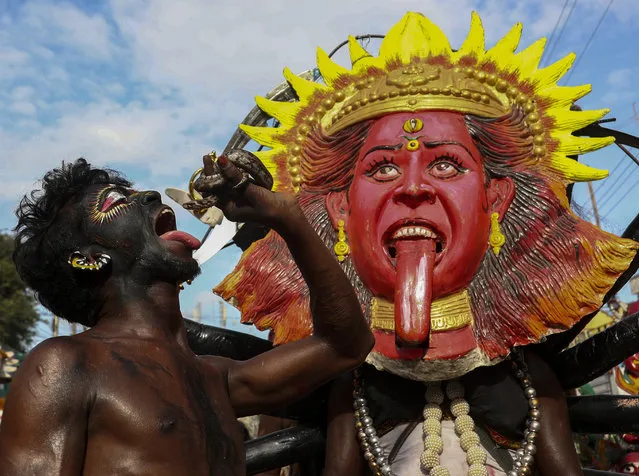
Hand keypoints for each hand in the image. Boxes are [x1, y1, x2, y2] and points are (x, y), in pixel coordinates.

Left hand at [185, 152, 301, 228]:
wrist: (289, 215)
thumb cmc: (269, 207)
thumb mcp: (250, 191)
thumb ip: (235, 176)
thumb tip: (220, 159)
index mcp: (229, 209)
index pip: (212, 190)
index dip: (208, 175)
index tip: (208, 159)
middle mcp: (233, 204)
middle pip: (218, 186)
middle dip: (214, 171)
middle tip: (211, 155)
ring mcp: (242, 199)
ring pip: (229, 183)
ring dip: (225, 171)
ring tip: (222, 156)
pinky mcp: (251, 193)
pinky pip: (240, 181)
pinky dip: (237, 173)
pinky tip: (236, 163)